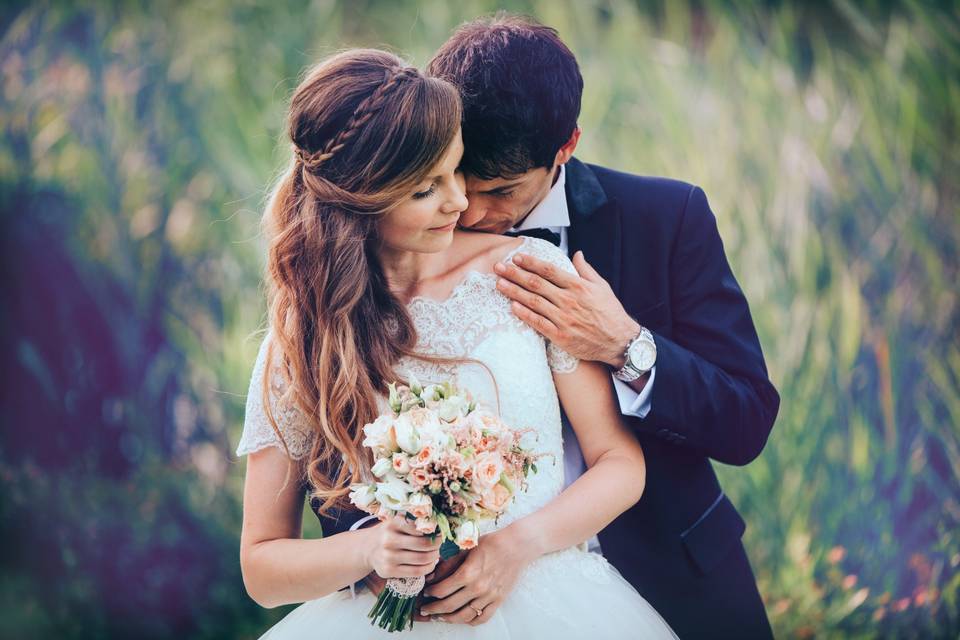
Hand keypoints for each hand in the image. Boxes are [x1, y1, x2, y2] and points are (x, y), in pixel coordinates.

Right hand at [363, 516, 440, 579]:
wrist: (368, 549)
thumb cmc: (390, 533)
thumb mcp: (397, 521)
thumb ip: (413, 522)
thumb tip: (438, 527)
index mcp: (392, 524)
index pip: (420, 527)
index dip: (434, 531)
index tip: (439, 532)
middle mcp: (389, 540)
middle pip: (423, 544)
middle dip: (437, 544)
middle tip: (439, 543)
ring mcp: (388, 557)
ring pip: (422, 559)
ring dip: (434, 556)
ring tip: (436, 553)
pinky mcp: (388, 571)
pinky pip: (416, 572)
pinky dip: (428, 568)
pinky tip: (430, 563)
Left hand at [418, 528, 534, 625]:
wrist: (517, 546)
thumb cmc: (491, 543)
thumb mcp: (466, 549)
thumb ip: (448, 564)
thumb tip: (431, 576)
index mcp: (467, 573)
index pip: (442, 590)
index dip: (430, 593)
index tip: (425, 593)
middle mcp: (478, 588)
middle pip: (449, 606)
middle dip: (434, 609)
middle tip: (425, 610)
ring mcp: (489, 596)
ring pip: (464, 616)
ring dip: (448, 619)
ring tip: (439, 617)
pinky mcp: (498, 600)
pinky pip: (482, 618)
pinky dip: (470, 621)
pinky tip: (462, 618)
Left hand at [494, 251, 639, 367]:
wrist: (619, 342)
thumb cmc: (611, 313)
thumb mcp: (602, 287)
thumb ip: (586, 270)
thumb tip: (577, 253)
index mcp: (578, 286)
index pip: (549, 270)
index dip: (531, 263)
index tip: (516, 257)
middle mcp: (569, 300)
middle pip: (536, 284)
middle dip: (515, 274)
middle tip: (498, 267)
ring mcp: (564, 319)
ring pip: (533, 302)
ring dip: (514, 292)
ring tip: (499, 284)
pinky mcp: (561, 336)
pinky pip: (538, 323)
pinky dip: (524, 314)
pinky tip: (512, 306)